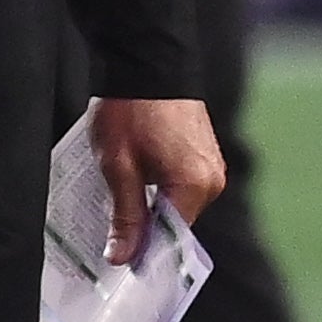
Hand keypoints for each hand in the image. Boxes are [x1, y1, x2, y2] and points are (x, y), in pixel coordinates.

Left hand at [87, 96, 225, 263]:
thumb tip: (123, 257)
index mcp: (195, 185)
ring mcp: (210, 163)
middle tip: (110, 233)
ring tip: (117, 202)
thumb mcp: (118, 165)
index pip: (171, 239)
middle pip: (175, 223)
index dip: (143, 252)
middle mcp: (211, 178)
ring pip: (177, 204)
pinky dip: (158, 189)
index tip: (119, 261)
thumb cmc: (131, 108)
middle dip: (145, 229)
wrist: (146, 60)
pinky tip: (133, 182)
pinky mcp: (203, 151)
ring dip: (150, 207)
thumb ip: (125, 215)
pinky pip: (182, 183)